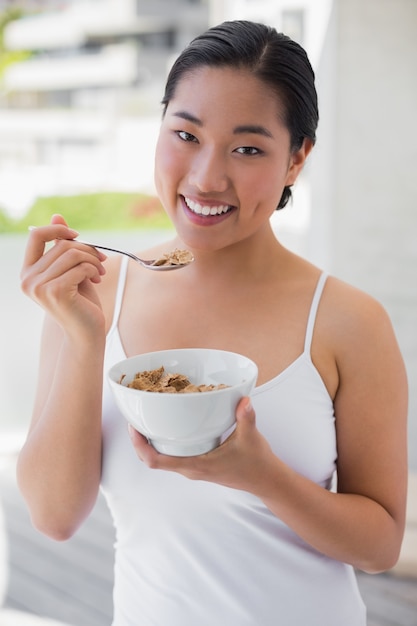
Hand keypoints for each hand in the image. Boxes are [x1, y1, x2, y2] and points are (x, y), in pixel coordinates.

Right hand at [20, 214, 107, 337]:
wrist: (86, 333)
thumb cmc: (80, 302)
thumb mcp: (70, 270)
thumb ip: (61, 245)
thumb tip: (57, 216)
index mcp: (28, 271)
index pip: (36, 235)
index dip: (58, 229)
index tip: (78, 236)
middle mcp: (28, 279)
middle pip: (61, 244)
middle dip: (87, 249)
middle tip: (101, 262)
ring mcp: (39, 287)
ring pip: (72, 254)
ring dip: (93, 260)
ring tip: (99, 273)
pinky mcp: (55, 292)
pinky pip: (80, 267)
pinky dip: (94, 270)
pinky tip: (97, 280)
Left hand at [128, 397, 276, 494]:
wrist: (266, 481)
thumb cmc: (257, 463)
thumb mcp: (251, 437)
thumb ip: (246, 417)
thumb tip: (243, 399)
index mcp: (197, 466)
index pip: (156, 461)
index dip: (139, 446)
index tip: (134, 427)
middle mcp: (191, 469)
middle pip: (153, 460)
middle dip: (140, 441)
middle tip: (136, 418)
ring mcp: (194, 469)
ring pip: (163, 458)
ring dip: (151, 443)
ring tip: (148, 419)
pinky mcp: (199, 465)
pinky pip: (174, 456)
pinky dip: (166, 444)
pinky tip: (170, 427)